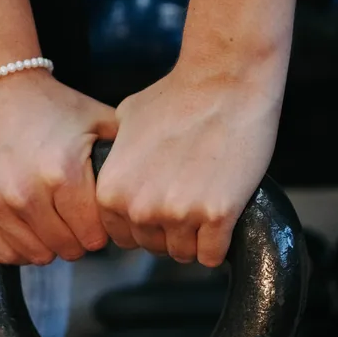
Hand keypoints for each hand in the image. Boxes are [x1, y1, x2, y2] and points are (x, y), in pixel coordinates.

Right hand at [0, 70, 118, 264]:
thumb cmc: (52, 107)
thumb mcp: (100, 122)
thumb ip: (127, 159)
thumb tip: (144, 195)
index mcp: (63, 174)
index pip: (93, 236)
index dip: (100, 229)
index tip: (96, 216)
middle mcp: (26, 193)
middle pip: (67, 249)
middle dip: (77, 238)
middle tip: (74, 217)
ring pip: (36, 256)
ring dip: (49, 244)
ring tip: (52, 219)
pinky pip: (3, 251)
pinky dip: (19, 246)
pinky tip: (28, 227)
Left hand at [96, 65, 282, 266]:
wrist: (226, 81)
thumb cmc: (177, 96)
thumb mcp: (124, 123)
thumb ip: (115, 162)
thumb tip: (115, 182)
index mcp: (112, 191)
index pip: (123, 237)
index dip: (145, 223)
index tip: (163, 204)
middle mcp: (139, 208)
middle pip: (154, 247)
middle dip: (171, 229)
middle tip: (190, 196)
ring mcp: (179, 214)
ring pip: (184, 254)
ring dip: (197, 236)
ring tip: (207, 200)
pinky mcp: (217, 216)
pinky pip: (212, 255)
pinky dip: (220, 241)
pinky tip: (224, 212)